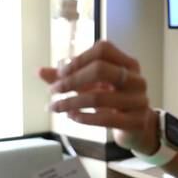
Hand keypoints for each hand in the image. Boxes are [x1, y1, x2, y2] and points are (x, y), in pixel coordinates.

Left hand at [39, 41, 158, 153]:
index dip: (79, 59)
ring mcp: (139, 100)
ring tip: (55, 107)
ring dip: (71, 102)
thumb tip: (38, 71)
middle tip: (53, 91)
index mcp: (127, 63)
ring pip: (99, 97)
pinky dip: (84, 117)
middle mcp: (136, 79)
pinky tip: (72, 116)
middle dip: (71, 80)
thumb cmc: (112, 102)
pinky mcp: (136, 121)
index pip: (103, 49)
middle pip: (101, 69)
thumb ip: (69, 78)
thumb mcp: (92, 86)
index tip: (61, 72)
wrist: (138, 128)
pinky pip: (105, 119)